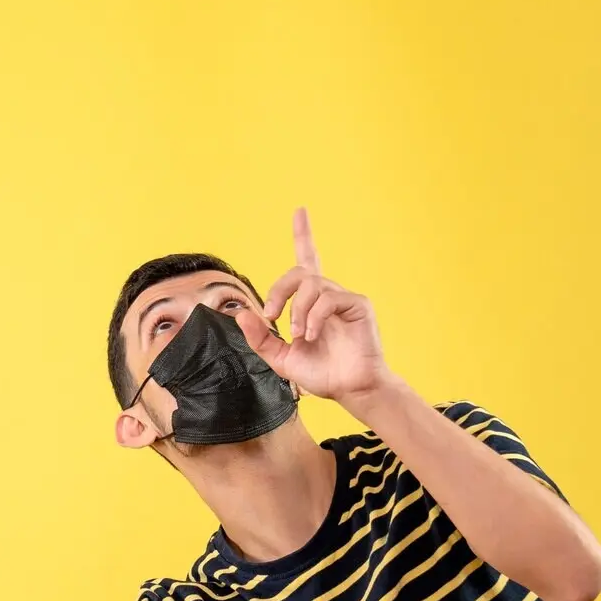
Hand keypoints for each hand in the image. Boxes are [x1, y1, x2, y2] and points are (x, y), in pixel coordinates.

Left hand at [234, 208, 391, 402]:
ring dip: (297, 310)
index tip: (300, 211)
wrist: (348, 389)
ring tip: (299, 335)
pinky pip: (328, 298)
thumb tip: (241, 313)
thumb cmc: (319, 373)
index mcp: (310, 302)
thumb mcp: (279, 357)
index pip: (306, 260)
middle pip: (299, 271)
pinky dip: (314, 317)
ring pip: (312, 285)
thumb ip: (259, 337)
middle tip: (272, 317)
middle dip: (278, 291)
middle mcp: (327, 294)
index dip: (303, 234)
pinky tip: (312, 335)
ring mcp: (344, 298)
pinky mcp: (358, 305)